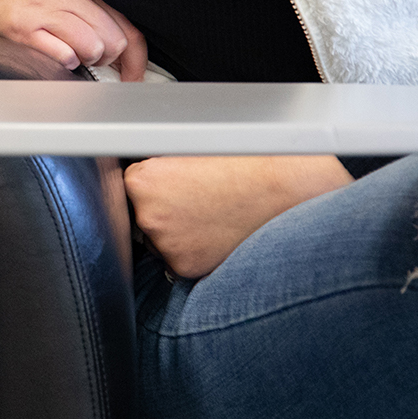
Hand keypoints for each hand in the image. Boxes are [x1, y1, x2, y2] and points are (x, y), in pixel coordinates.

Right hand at [0, 0, 147, 78]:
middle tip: (94, 63)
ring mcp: (39, 10)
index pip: (120, 20)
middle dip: (109, 59)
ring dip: (85, 60)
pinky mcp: (17, 26)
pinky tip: (49, 55)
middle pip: (113, 38)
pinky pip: (60, 54)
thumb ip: (70, 1)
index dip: (134, 54)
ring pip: (93, 47)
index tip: (133, 71)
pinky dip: (62, 62)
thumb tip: (101, 32)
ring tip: (67, 55)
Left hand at [123, 155, 351, 278]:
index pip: (129, 186)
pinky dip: (195, 251)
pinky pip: (179, 260)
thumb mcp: (190, 149)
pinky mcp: (185, 269)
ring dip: (178, 232)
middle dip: (163, 209)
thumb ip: (159, 164)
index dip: (152, 184)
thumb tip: (142, 173)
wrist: (288, 194)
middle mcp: (148, 215)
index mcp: (142, 182)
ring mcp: (166, 246)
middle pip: (141, 214)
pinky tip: (217, 233)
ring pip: (160, 239)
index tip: (170, 184)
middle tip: (197, 199)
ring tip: (212, 215)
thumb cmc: (246, 166)